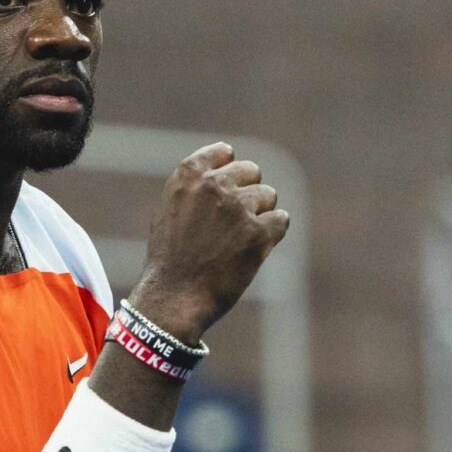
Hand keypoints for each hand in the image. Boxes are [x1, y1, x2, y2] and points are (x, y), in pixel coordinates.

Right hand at [129, 142, 288, 343]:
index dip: (228, 173)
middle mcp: (214, 185)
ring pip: (268, 196)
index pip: (225, 153)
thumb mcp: (170, 210)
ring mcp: (238, 207)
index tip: (223, 195)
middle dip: (246, 193)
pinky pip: (281, 220)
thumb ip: (196, 186)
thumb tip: (226, 169)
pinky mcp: (258, 233)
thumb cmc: (170, 259)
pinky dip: (272, 234)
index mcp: (189, 175)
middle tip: (231, 224)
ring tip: (236, 241)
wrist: (174, 298)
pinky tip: (253, 250)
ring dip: (259, 216)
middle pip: (251, 171)